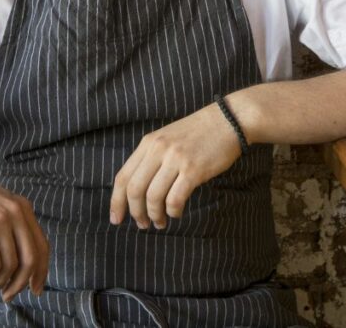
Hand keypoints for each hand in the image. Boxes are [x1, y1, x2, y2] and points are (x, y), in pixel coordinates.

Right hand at [0, 164, 49, 301]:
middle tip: (7, 296)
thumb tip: (15, 264)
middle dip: (20, 284)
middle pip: (30, 260)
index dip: (41, 271)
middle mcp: (16, 213)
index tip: (34, 289)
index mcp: (23, 208)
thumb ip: (9, 227)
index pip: (42, 246)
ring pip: (10, 266)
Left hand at [110, 102, 242, 229]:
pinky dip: (173, 211)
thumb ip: (152, 158)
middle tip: (142, 224)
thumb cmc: (199, 133)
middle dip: (135, 212)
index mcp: (148, 143)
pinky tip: (176, 212)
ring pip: (153, 197)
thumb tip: (138, 190)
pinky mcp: (193, 170)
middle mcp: (158, 150)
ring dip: (154, 215)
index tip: (116, 218)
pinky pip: (175, 198)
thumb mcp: (168, 138)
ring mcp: (175, 159)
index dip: (116, 201)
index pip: (123, 176)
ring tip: (160, 222)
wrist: (229, 120)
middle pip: (134, 189)